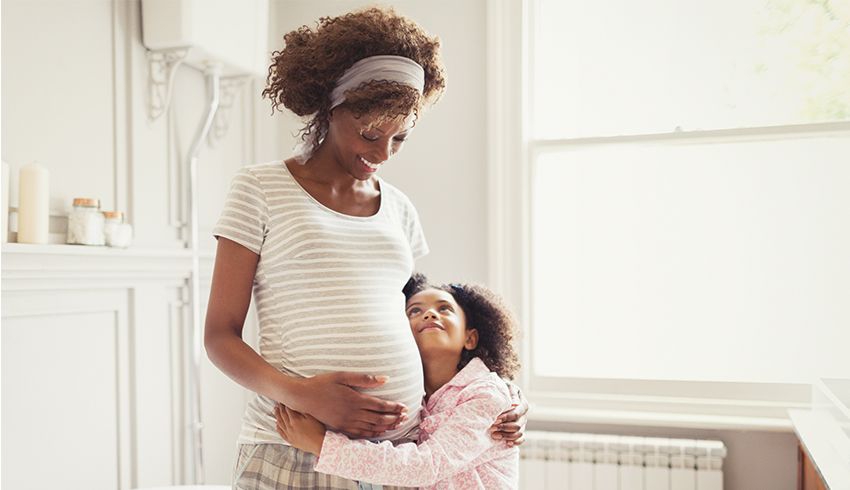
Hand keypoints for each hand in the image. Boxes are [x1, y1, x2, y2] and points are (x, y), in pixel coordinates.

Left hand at [275, 404, 325, 455]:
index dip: (285, 404)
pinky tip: (277, 425)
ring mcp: (289, 434)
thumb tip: (295, 406)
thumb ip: (302, 411)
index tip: (283, 401)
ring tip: (276, 412)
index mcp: (295, 420)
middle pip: (282, 416)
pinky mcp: (290, 440)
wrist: (319, 443)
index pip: (287, 409)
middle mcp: (290, 427)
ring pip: (280, 424)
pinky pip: (281, 433)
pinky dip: (278, 428)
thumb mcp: (311, 417)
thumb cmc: (317, 430)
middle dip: (280, 409)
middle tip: (278, 404)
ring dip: (277, 417)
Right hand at [289, 372, 407, 437]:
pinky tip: (378, 432)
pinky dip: (371, 434)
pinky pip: (359, 434)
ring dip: (386, 427)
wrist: (303, 397)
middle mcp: (352, 413)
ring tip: (397, 425)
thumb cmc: (323, 383)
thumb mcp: (343, 376)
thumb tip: (385, 379)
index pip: (380, 405)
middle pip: (379, 418)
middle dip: (394, 418)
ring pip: (371, 427)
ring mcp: (346, 422)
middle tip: (405, 417)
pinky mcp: (340, 427)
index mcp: (355, 399)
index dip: (394, 407)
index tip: (404, 407)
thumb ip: (364, 379)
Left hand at [489, 384, 527, 446]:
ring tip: (494, 435)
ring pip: (519, 433)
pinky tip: (507, 443)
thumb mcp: (507, 387)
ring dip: (507, 436)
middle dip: (504, 428)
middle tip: (492, 428)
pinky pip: (521, 439)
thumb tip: (515, 404)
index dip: (506, 417)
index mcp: (523, 404)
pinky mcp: (519, 430)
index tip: (496, 419)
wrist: (501, 393)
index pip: (516, 414)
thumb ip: (511, 394)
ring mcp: (522, 423)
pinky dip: (516, 442)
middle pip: (517, 426)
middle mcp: (524, 415)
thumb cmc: (503, 389)